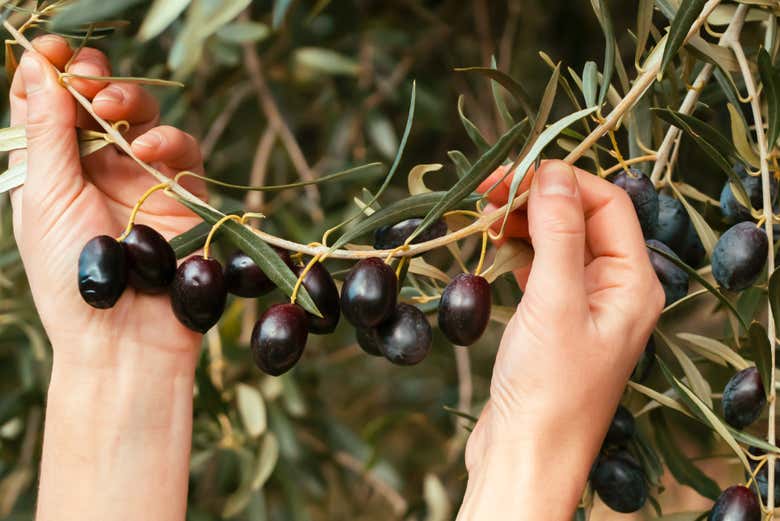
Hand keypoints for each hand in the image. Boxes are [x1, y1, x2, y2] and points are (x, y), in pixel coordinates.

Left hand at [10, 36, 205, 365]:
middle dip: (93, 79)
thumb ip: (46, 132)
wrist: (125, 337)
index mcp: (53, 169)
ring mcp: (143, 180)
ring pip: (144, 116)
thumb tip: (37, 68)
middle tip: (87, 79)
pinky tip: (149, 150)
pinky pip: (184, 151)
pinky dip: (169, 140)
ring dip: (129, 101)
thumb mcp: (45, 197)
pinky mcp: (185, 195)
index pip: (49, 106)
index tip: (51, 49)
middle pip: (98, 101)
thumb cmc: (70, 275)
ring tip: (114, 110)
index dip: (49, 71)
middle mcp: (97, 168)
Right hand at [457, 160, 663, 518]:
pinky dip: (517, 251)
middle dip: (537, 197)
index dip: (563, 180)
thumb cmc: (548, 390)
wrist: (525, 456)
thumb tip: (552, 172)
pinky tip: (494, 247)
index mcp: (633, 284)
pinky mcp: (554, 322)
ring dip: (523, 222)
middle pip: (581, 219)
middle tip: (487, 188)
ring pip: (558, 242)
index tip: (514, 170)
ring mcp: (584, 307)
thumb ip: (559, 233)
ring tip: (483, 216)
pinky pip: (541, 269)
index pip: (607, 205)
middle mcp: (615, 291)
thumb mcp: (554, 302)